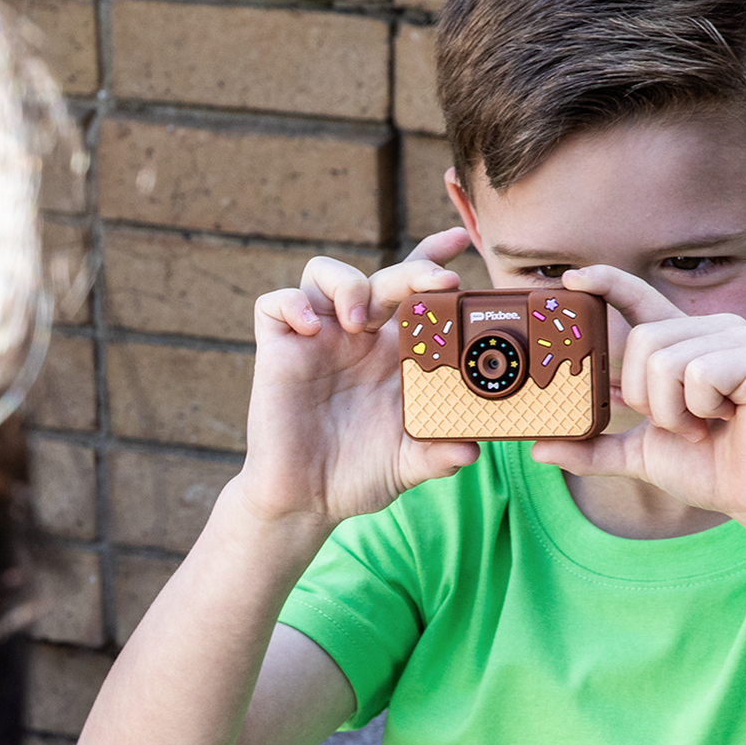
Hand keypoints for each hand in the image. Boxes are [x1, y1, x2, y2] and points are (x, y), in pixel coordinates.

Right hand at [237, 229, 479, 528]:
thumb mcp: (407, 465)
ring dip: (348, 282)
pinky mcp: (278, 351)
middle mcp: (355, 338)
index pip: (414, 293)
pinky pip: (275, 304)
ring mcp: (316, 340)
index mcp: (392, 354)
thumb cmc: (357, 476)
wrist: (305, 502)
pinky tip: (312, 330)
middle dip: (412, 270)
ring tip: (359, 319)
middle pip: (383, 278)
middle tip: (436, 283)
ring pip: (323, 273)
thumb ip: (438, 454)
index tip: (460, 242)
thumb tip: (470, 450)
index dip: (432, 259)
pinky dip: (293, 305)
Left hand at [530, 265, 745, 531]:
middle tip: (678, 423)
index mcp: (685, 343)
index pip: (640, 299)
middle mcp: (714, 330)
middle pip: (644, 339)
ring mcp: (741, 340)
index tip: (571, 279)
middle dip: (646, 397)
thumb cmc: (709, 467)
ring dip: (673, 411)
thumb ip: (593, 447)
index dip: (606, 283)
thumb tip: (538, 449)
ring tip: (702, 426)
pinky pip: (698, 372)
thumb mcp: (638, 454)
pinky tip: (725, 419)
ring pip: (666, 359)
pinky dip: (699, 408)